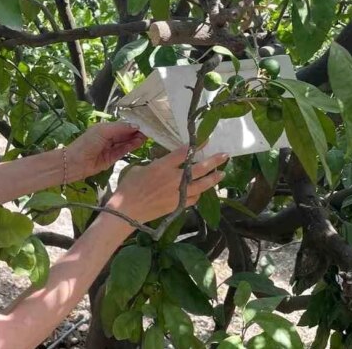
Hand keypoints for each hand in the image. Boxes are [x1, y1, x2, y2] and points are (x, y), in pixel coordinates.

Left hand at [66, 122, 146, 180]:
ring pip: (125, 142)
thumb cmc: (87, 143)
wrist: (75, 163)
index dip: (132, 124)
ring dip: (135, 139)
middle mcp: (108, 137)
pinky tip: (139, 142)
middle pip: (125, 134)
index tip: (144, 122)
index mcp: (104, 128)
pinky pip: (123, 151)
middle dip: (136, 131)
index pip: (121, 125)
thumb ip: (119, 128)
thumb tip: (135, 126)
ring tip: (146, 136)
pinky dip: (131, 147)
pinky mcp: (112, 159)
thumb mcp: (103, 131)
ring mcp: (110, 148)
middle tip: (149, 130)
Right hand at [108, 147, 228, 223]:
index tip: (207, 139)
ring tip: (221, 174)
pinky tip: (201, 191)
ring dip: (213, 179)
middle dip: (214, 161)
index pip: (184, 153)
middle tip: (225, 156)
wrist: (126, 211)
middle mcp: (174, 179)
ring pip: (201, 185)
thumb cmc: (128, 188)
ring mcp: (177, 193)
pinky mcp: (177, 206)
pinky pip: (193, 199)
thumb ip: (155, 165)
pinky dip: (198, 194)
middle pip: (199, 168)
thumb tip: (162, 165)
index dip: (197, 145)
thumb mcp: (139, 169)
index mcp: (163, 166)